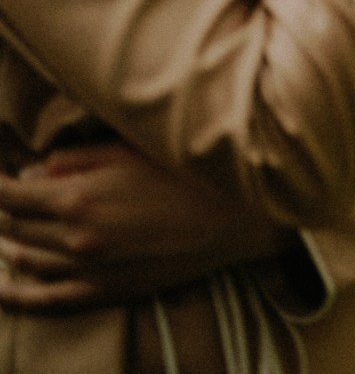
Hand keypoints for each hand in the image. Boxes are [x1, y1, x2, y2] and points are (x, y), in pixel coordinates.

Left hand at [0, 144, 289, 312]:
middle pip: (13, 227)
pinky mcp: (106, 291)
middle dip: (4, 212)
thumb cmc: (189, 173)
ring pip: (24, 260)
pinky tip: (2, 285)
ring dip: (6, 245)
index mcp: (78, 198)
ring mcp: (88, 270)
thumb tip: (35, 171)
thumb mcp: (131, 150)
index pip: (10, 195)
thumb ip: (76, 160)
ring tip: (5, 233)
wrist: (236, 217)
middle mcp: (74, 238)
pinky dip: (16, 294)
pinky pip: (46, 300)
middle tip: (9, 199)